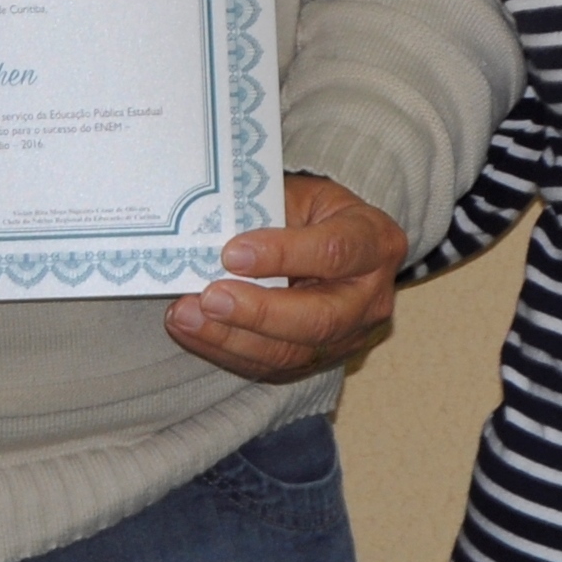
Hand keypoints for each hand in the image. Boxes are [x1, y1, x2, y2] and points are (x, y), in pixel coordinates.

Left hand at [165, 172, 406, 381]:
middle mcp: (370, 298)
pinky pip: (272, 367)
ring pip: (293, 352)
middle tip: (209, 298)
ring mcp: (349, 337)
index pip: (333, 252)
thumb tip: (211, 236)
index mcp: (374, 242)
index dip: (283, 254)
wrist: (338, 243)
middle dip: (258, 312)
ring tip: (187, 316)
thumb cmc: (314, 213)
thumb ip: (267, 213)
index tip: (232, 252)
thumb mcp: (301, 194)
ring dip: (232, 338)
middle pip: (320, 318)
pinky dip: (226, 350)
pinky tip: (192, 331)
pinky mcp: (320, 360)